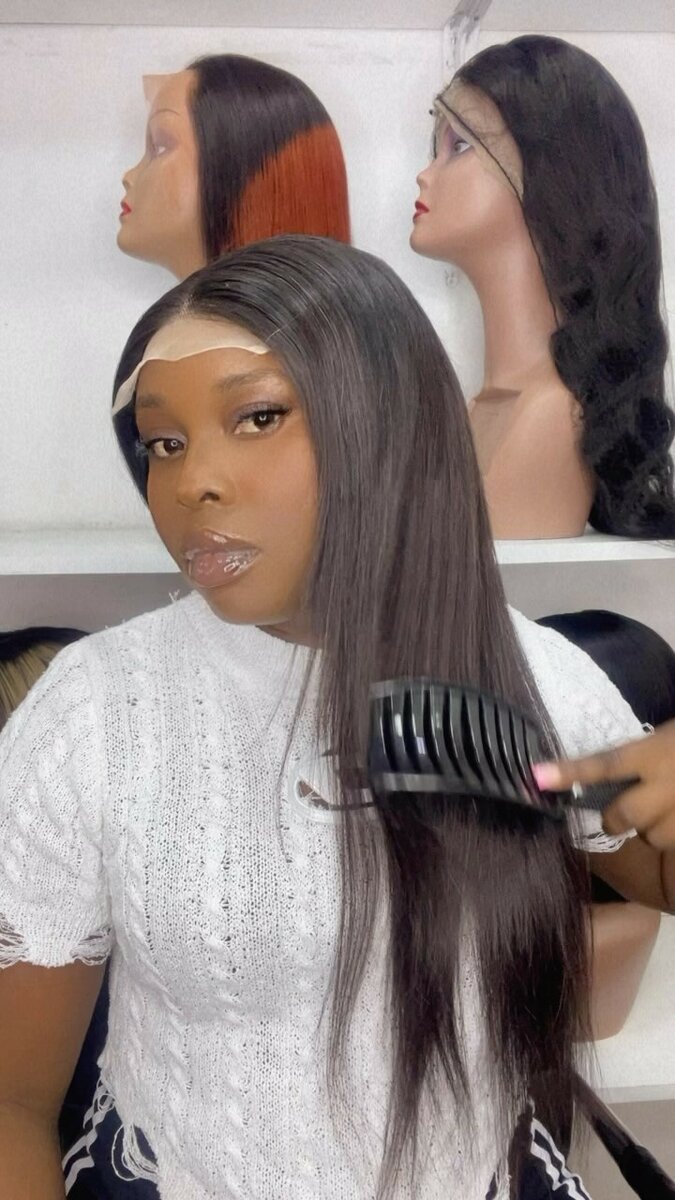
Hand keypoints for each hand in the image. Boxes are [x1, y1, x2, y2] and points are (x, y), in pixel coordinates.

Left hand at [533, 719, 674, 850]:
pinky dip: (671, 832)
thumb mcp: (670, 736)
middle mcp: (667, 785)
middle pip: (623, 814)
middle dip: (614, 818)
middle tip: (616, 813)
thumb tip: (606, 770)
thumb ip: (642, 753)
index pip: (607, 764)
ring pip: (652, 836)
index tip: (538, 777)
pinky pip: (672, 842)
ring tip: (664, 807)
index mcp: (657, 753)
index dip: (571, 773)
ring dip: (651, 827)